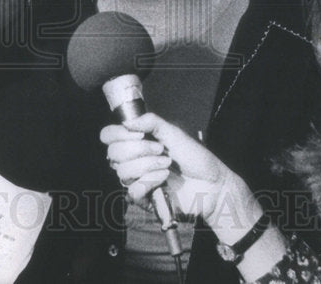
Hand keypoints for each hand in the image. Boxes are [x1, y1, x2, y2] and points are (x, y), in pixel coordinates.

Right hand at [100, 113, 258, 234]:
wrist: (212, 183)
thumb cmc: (195, 156)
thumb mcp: (173, 132)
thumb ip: (151, 122)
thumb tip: (126, 123)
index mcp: (136, 141)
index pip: (108, 136)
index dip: (117, 134)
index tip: (139, 134)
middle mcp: (133, 159)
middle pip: (113, 153)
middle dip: (138, 149)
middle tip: (160, 149)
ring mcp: (137, 179)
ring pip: (122, 171)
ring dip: (147, 165)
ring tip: (167, 164)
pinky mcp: (144, 198)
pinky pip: (132, 190)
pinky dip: (149, 181)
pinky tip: (164, 178)